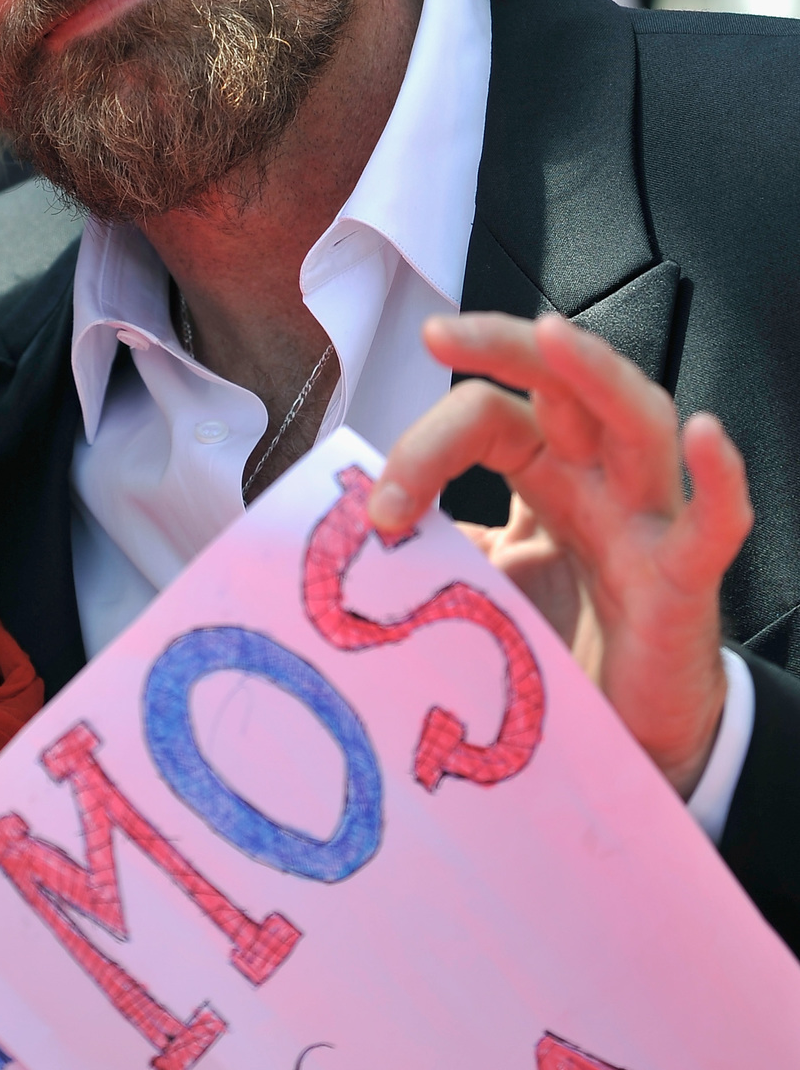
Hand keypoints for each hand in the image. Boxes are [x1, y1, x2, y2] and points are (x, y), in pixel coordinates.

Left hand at [365, 313, 751, 798]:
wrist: (628, 737)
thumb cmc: (564, 651)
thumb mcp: (480, 591)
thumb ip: (432, 553)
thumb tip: (352, 535)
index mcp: (545, 477)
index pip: (488, 416)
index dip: (425, 447)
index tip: (377, 511)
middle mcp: (597, 483)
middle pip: (559, 384)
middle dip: (502, 343)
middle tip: (438, 332)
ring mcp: (646, 522)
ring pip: (637, 420)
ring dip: (596, 372)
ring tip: (552, 335)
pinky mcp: (684, 580)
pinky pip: (714, 523)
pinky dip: (718, 479)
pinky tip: (704, 437)